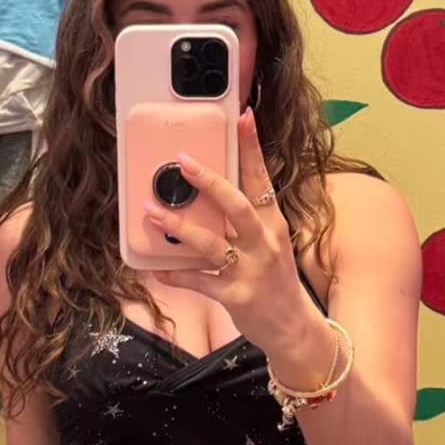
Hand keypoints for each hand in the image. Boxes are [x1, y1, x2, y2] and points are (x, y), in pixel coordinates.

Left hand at [146, 109, 319, 357]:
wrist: (293, 327)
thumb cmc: (275, 279)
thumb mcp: (269, 242)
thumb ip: (246, 218)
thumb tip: (213, 189)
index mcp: (272, 223)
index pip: (262, 178)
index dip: (251, 148)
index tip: (243, 117)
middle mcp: (263, 242)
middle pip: (236, 205)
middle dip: (209, 181)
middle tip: (182, 160)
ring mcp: (250, 269)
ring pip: (211, 243)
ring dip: (179, 226)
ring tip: (151, 211)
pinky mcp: (236, 296)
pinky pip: (199, 281)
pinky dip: (176, 274)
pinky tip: (157, 267)